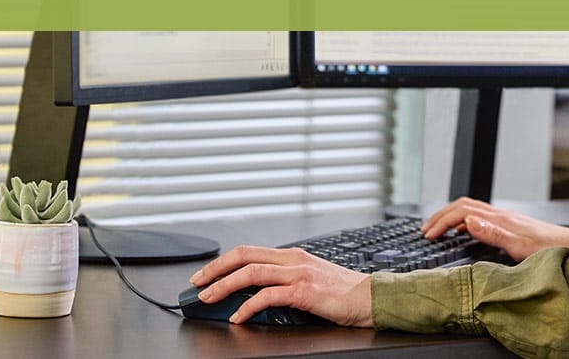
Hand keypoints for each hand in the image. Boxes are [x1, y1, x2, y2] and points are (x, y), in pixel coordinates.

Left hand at [188, 246, 372, 326]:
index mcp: (292, 255)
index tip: (205, 274)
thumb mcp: (310, 281)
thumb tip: (252, 297)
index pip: (248, 252)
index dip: (222, 261)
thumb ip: (284, 282)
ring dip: (224, 286)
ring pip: (251, 274)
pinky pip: (268, 297)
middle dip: (214, 270)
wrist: (371, 298)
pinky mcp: (304, 292)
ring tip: (208, 298)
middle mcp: (293, 260)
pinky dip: (248, 307)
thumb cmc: (343, 293)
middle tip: (196, 284)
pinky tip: (239, 316)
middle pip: (243, 257)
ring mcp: (299, 274)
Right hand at [422, 197, 568, 261]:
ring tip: (438, 228)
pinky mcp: (509, 225)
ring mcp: (505, 219)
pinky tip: (462, 231)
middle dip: (440, 216)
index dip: (442, 222)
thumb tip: (469, 222)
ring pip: (470, 209)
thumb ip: (494, 234)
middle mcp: (501, 216)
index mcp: (500, 219)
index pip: (462, 212)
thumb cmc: (550, 250)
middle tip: (426, 230)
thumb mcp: (520, 246)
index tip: (429, 235)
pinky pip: (479, 216)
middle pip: (462, 206)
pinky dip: (463, 221)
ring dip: (450, 216)